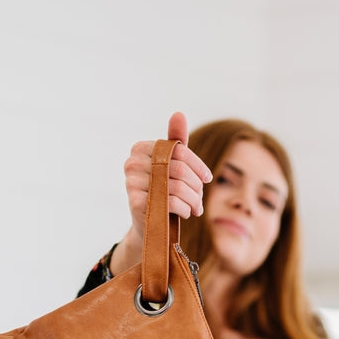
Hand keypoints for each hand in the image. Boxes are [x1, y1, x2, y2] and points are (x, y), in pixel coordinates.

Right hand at [123, 111, 212, 244]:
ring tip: (196, 208)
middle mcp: (132, 163)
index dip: (198, 166)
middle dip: (196, 186)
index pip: (179, 151)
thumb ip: (175, 142)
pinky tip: (186, 212)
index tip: (207, 179)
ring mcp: (131, 183)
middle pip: (180, 169)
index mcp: (140, 148)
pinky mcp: (136, 202)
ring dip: (193, 200)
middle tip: (201, 199)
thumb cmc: (162, 191)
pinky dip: (184, 209)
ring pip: (178, 187)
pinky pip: (171, 202)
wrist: (147, 224)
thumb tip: (179, 114)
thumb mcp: (170, 166)